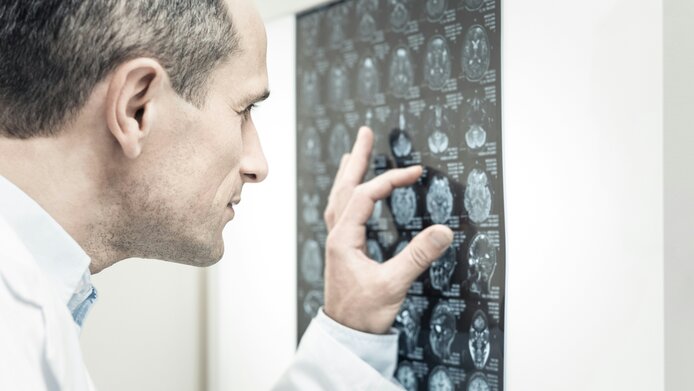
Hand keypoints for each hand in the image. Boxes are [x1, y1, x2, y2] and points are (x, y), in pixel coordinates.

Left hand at [323, 127, 453, 333]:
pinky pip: (341, 211)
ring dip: (349, 173)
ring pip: (340, 198)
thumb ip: (418, 256)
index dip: (391, 180)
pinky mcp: (343, 250)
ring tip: (353, 154)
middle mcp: (337, 235)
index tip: (415, 172)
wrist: (346, 335)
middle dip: (357, 158)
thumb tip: (444, 230)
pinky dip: (348, 194)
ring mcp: (338, 242)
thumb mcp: (393, 284)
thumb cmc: (363, 313)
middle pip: (344, 187)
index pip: (366, 195)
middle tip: (365, 133)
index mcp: (344, 238)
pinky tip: (352, 194)